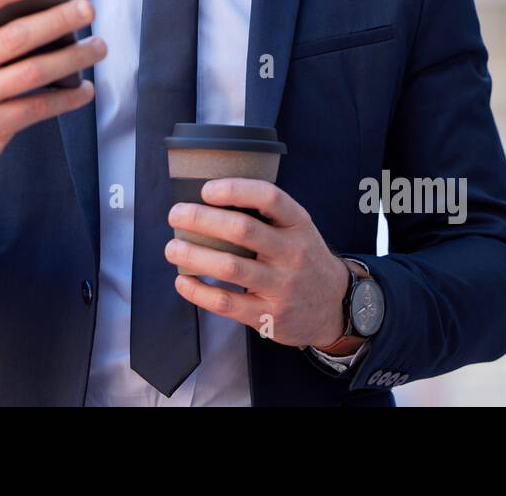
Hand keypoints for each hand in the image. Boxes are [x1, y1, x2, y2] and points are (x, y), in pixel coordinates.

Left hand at [165, 178, 349, 348]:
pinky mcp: (270, 316)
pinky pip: (227, 303)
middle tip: (176, 215)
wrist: (334, 305)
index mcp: (298, 224)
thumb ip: (266, 215)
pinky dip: (198, 291)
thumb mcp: (297, 229)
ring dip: (193, 255)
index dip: (234, 189)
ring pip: (230, 267)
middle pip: (242, 230)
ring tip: (172, 248)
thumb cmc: (303, 258)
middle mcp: (293, 253)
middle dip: (201, 219)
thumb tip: (209, 200)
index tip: (206, 190)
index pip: (269, 197)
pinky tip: (183, 281)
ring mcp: (282, 286)